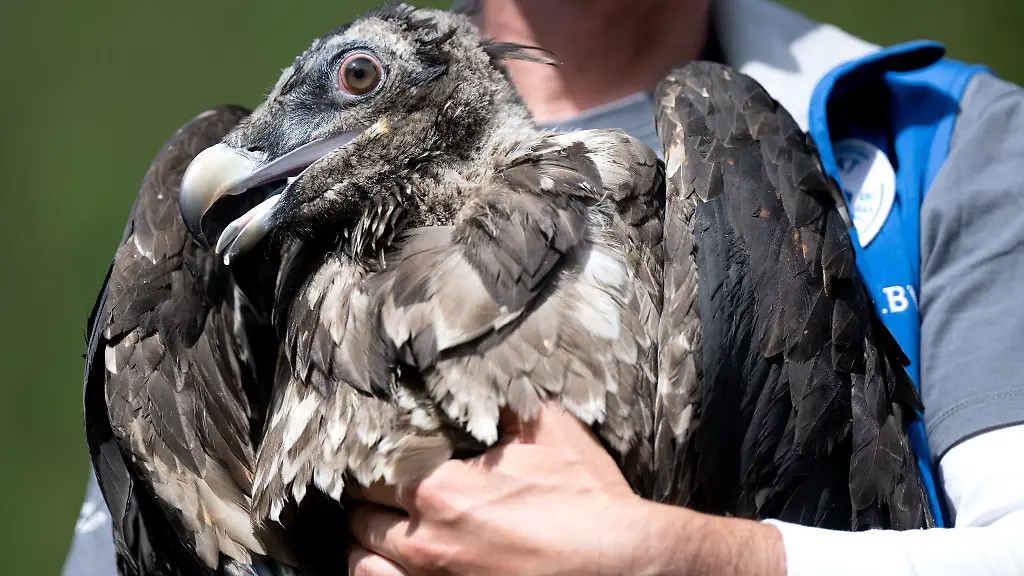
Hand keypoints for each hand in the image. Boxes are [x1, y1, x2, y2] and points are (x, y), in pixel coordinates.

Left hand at [347, 403, 660, 575]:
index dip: (376, 457)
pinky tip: (393, 564)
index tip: (386, 454)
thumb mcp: (550, 430)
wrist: (624, 564)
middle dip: (373, 497)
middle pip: (362, 514)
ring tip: (385, 529)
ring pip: (362, 561)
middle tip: (388, 488)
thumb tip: (485, 381)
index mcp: (440, 487)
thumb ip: (504, 405)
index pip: (372, 467)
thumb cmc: (589, 503)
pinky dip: (379, 574)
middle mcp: (425, 540)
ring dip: (369, 540)